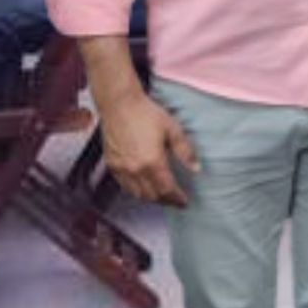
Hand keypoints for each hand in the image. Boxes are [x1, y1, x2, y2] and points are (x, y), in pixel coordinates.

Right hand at [98, 90, 198, 207]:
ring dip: (151, 198)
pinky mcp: (112, 165)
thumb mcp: (172, 129)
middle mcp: (135, 170)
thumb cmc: (146, 114)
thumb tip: (196, 168)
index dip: (177, 199)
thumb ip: (185, 151)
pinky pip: (124, 186)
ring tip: (161, 196)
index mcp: (152, 162)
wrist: (119, 105)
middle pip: (152, 196)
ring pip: (137, 194)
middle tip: (175, 200)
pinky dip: (135, 191)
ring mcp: (121, 169)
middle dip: (165, 201)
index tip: (184, 202)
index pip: (167, 190)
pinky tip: (142, 187)